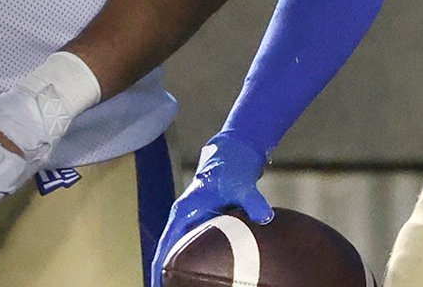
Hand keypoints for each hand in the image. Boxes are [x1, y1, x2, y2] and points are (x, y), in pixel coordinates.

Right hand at [149, 135, 271, 286]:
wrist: (238, 149)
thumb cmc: (233, 165)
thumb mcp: (243, 185)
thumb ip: (253, 201)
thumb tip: (266, 217)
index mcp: (184, 211)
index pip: (166, 246)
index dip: (159, 268)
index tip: (156, 286)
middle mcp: (185, 217)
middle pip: (172, 252)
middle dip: (169, 273)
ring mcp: (196, 219)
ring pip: (185, 248)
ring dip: (184, 266)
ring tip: (185, 286)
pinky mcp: (208, 219)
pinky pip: (201, 243)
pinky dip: (202, 257)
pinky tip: (209, 272)